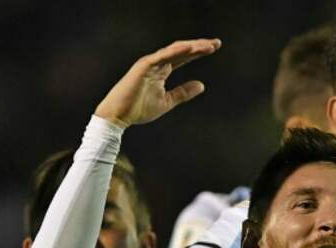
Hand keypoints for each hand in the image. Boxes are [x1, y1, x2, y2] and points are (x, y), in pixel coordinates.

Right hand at [94, 38, 220, 127]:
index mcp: (162, 70)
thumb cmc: (138, 109)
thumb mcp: (167, 101)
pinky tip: (190, 48)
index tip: (214, 48)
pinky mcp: (143, 66)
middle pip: (181, 50)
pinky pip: (162, 56)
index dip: (198, 52)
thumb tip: (202, 85)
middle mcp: (157, 63)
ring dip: (191, 47)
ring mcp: (150, 63)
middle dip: (199, 46)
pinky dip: (176, 51)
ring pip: (174, 50)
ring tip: (208, 46)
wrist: (118, 116)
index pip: (183, 58)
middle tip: (217, 43)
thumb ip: (183, 93)